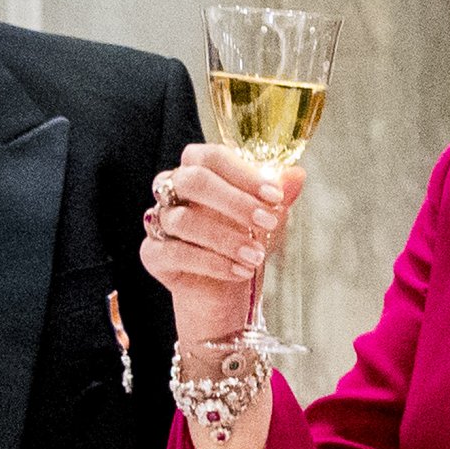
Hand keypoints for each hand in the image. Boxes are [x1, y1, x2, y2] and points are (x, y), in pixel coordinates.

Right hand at [139, 143, 305, 350]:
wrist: (225, 291)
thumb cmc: (243, 241)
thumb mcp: (268, 219)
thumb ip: (279, 196)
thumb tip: (296, 175)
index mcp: (198, 170)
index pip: (212, 157)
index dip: (243, 174)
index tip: (276, 195)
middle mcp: (172, 191)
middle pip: (192, 181)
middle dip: (234, 201)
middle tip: (268, 222)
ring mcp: (159, 222)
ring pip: (183, 220)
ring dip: (226, 239)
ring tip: (256, 255)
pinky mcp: (153, 255)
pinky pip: (175, 253)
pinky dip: (212, 263)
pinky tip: (239, 271)